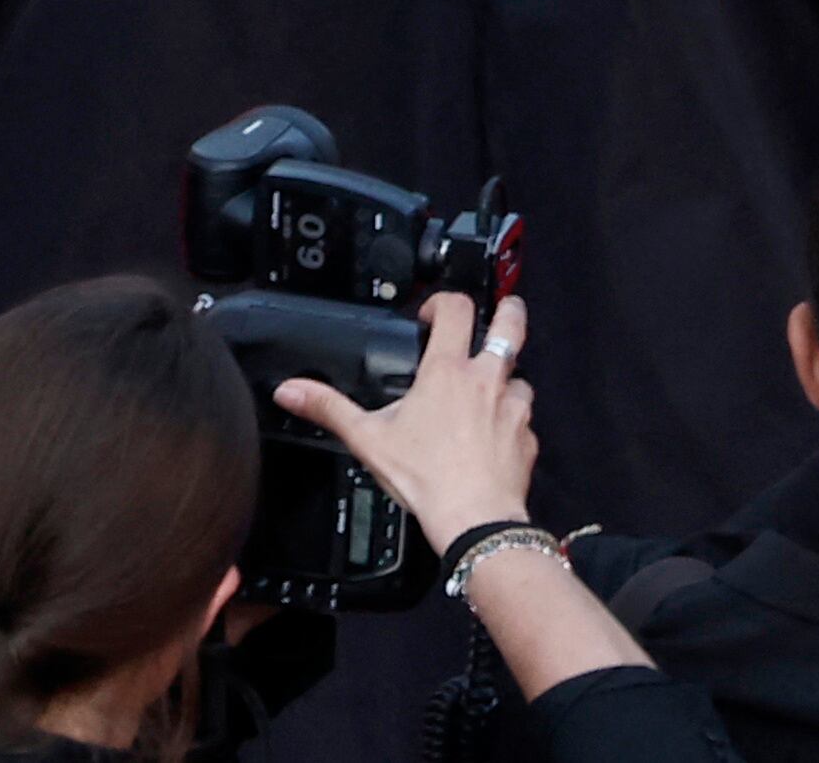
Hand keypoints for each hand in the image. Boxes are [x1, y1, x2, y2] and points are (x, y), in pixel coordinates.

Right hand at [273, 290, 537, 550]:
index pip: (457, 309)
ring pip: (519, 374)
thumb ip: (329, 408)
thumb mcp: (367, 439)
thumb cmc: (423, 476)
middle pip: (511, 322)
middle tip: (496, 313)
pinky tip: (492, 437)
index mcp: (448, 371)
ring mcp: (514, 404)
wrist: (473, 517)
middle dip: (507, 310)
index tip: (432, 314)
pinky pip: (522, 417)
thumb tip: (290, 389)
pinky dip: (510, 420)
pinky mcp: (528, 433)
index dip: (444, 301)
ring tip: (485, 392)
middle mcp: (487, 379)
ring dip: (505, 378)